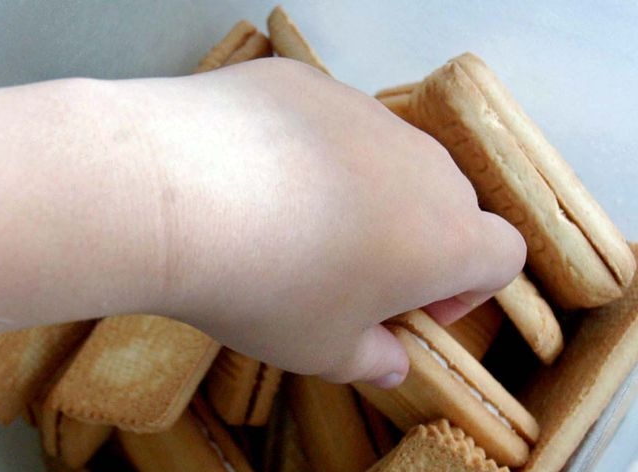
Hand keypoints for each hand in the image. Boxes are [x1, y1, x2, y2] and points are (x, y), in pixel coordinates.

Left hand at [128, 59, 525, 385]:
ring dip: (360, 191)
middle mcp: (420, 164)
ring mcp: (363, 112)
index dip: (468, 289)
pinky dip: (306, 149)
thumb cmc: (267, 289)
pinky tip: (250, 175)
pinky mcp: (306, 82)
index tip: (412, 308)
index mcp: (446, 237)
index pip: (502, 256)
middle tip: (346, 273)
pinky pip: (324, 122)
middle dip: (412, 241)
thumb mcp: (320, 351)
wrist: (179, 196)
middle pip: (443, 203)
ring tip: (289, 222)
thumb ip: (371, 361)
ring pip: (383, 158)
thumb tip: (391, 364)